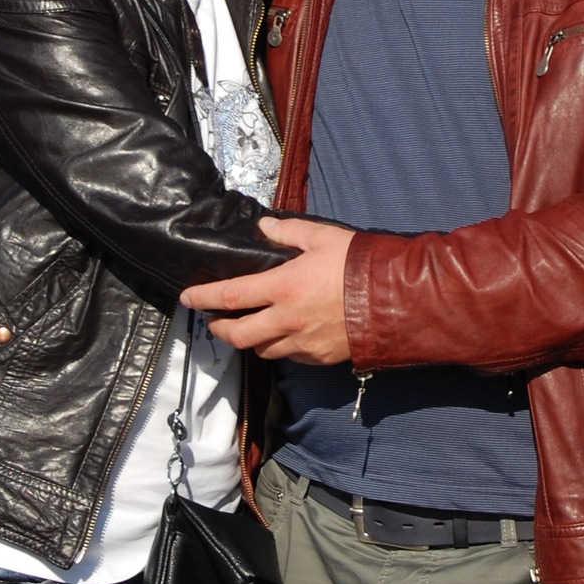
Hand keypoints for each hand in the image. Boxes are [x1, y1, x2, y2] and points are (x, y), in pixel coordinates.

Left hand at [180, 217, 353, 363]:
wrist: (396, 299)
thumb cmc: (359, 264)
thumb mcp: (323, 237)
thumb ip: (289, 231)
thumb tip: (264, 227)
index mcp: (282, 288)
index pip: (228, 296)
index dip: (202, 298)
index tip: (187, 297)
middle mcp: (286, 320)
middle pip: (237, 335)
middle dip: (219, 329)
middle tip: (213, 321)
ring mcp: (303, 343)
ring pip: (262, 350)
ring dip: (250, 340)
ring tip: (250, 327)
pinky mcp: (320, 357)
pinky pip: (290, 357)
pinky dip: (281, 347)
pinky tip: (285, 335)